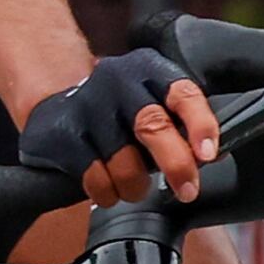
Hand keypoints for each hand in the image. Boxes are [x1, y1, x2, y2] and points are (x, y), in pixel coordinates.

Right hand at [21, 47, 220, 203]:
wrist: (54, 115)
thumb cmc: (116, 116)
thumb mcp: (151, 105)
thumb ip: (180, 124)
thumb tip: (209, 155)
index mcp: (148, 70)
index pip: (182, 94)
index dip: (200, 126)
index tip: (208, 156)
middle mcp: (117, 80)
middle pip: (152, 125)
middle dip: (175, 164)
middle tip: (187, 190)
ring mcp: (86, 105)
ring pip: (124, 161)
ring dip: (136, 187)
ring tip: (135, 189)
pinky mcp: (63, 133)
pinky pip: (96, 177)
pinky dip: (107, 193)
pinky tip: (107, 189)